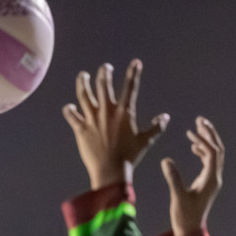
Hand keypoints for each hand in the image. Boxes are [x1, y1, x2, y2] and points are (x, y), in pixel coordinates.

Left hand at [62, 59, 169, 190]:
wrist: (110, 172)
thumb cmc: (129, 158)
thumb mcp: (145, 141)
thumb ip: (156, 128)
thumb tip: (165, 117)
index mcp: (124, 113)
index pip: (130, 88)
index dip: (134, 73)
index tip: (136, 63)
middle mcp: (107, 112)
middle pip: (104, 85)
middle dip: (105, 73)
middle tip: (105, 68)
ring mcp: (92, 119)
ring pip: (84, 95)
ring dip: (83, 83)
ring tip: (84, 76)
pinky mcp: (81, 129)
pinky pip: (71, 116)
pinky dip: (69, 110)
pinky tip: (69, 107)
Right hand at [161, 116, 223, 235]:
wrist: (190, 232)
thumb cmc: (185, 217)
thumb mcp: (177, 197)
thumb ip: (173, 178)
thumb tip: (166, 160)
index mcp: (211, 179)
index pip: (212, 153)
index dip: (202, 141)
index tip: (190, 132)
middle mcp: (215, 177)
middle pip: (218, 149)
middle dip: (210, 134)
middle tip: (200, 120)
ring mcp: (212, 180)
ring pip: (215, 154)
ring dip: (207, 140)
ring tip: (197, 127)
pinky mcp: (207, 183)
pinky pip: (209, 162)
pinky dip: (202, 151)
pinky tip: (193, 146)